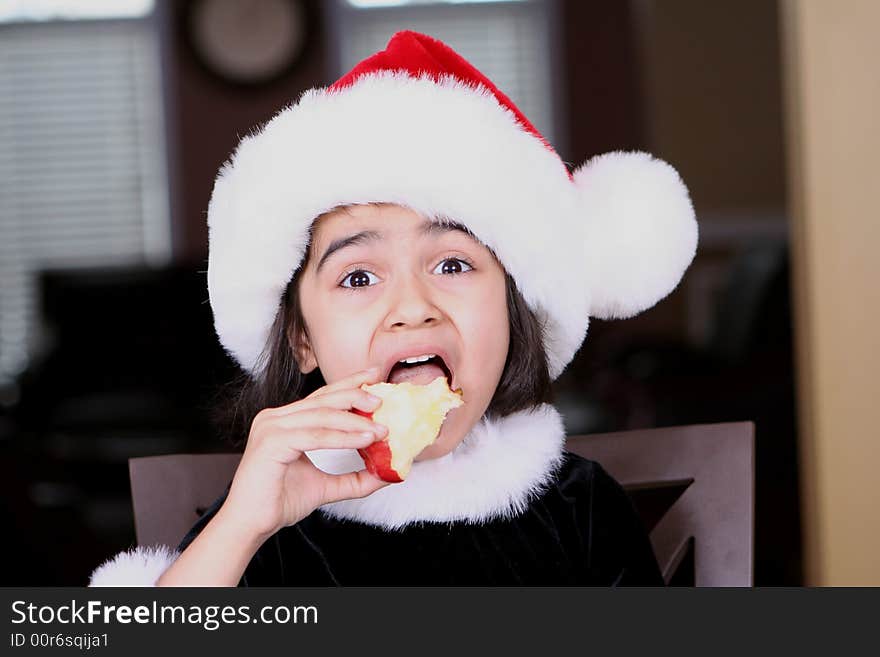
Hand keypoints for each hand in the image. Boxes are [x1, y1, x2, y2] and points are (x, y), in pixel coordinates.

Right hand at [220, 367, 390, 540]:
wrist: (250, 524)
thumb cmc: (278, 502)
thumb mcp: (325, 486)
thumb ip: (352, 479)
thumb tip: (385, 474)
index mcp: (285, 421)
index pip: (322, 397)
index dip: (349, 384)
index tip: (374, 376)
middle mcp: (276, 418)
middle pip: (323, 398)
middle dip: (356, 394)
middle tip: (382, 398)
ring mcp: (271, 427)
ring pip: (322, 415)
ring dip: (355, 421)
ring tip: (380, 429)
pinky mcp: (271, 441)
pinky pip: (315, 435)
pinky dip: (343, 438)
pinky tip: (364, 440)